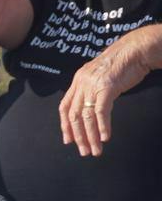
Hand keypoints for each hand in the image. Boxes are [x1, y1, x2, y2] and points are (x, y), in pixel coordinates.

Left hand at [61, 30, 155, 155]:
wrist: (136, 49)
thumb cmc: (122, 64)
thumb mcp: (100, 76)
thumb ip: (92, 90)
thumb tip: (90, 108)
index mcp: (78, 81)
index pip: (64, 107)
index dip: (65, 125)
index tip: (68, 140)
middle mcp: (81, 83)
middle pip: (74, 115)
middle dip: (78, 136)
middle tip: (84, 151)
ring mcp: (93, 85)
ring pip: (86, 117)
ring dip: (91, 136)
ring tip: (96, 149)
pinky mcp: (106, 87)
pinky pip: (101, 111)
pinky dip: (102, 126)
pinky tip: (105, 137)